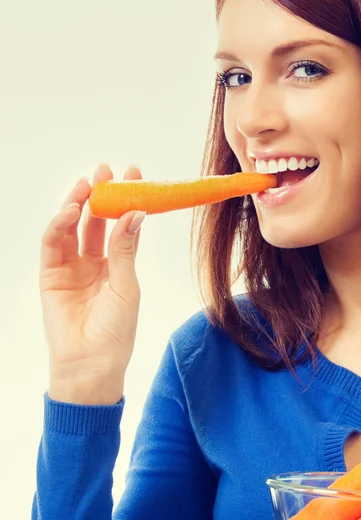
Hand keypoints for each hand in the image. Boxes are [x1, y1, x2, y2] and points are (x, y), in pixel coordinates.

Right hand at [39, 164, 145, 404]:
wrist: (90, 364)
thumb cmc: (116, 330)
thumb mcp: (126, 285)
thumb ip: (126, 249)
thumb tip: (136, 212)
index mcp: (118, 265)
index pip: (123, 225)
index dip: (128, 199)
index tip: (135, 174)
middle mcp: (95, 262)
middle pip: (97, 221)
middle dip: (101, 195)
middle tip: (106, 170)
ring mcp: (72, 267)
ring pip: (73, 228)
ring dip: (78, 204)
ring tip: (87, 184)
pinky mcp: (51, 275)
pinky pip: (53, 244)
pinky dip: (60, 225)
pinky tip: (71, 209)